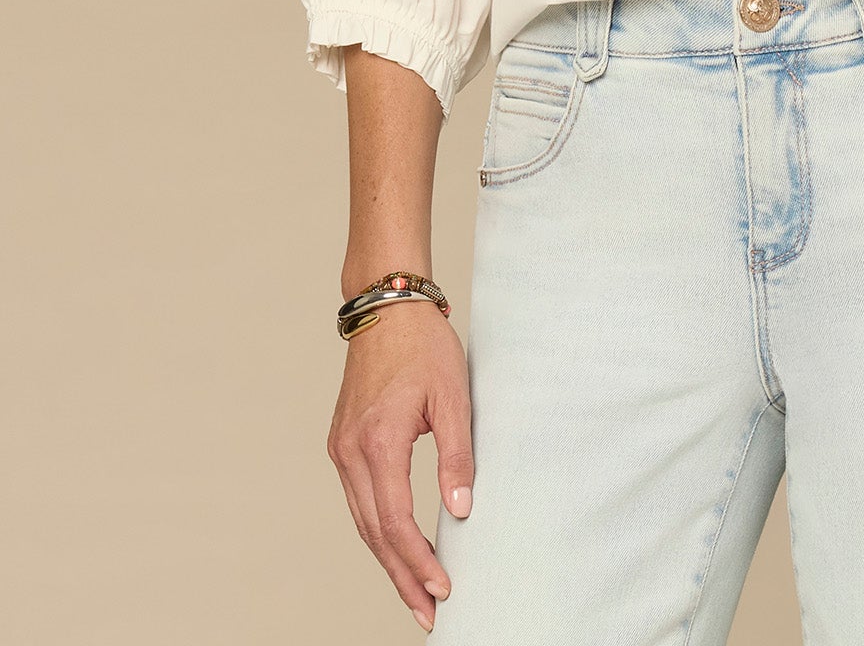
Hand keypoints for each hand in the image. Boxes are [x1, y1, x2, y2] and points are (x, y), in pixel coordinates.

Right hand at [327, 300, 472, 631]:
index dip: (419, 561)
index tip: (443, 588)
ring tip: (415, 592)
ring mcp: (341, 449)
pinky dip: (378, 529)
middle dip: (402, 576)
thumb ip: (457, 457)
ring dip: (388, 559)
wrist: (387, 306)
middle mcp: (351, 452)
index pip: (397, 522)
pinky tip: (397, 547)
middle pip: (374, 533)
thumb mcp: (453, 397)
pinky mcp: (343, 443)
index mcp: (378, 442)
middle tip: (428, 613)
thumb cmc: (424, 346)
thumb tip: (464, 512)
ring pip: (363, 521)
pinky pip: (359, 499)